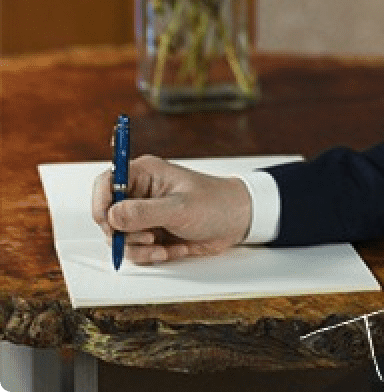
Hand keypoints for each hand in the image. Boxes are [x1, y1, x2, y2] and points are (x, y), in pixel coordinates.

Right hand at [92, 155, 252, 264]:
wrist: (235, 222)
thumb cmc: (214, 204)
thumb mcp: (180, 208)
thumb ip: (144, 212)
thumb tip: (113, 216)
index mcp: (144, 173)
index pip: (106, 183)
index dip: (101, 203)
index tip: (108, 222)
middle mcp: (139, 193)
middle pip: (107, 216)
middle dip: (123, 233)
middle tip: (147, 237)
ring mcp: (143, 216)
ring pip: (118, 238)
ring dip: (138, 248)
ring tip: (161, 246)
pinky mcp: (149, 234)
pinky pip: (134, 251)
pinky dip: (148, 256)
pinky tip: (168, 251)